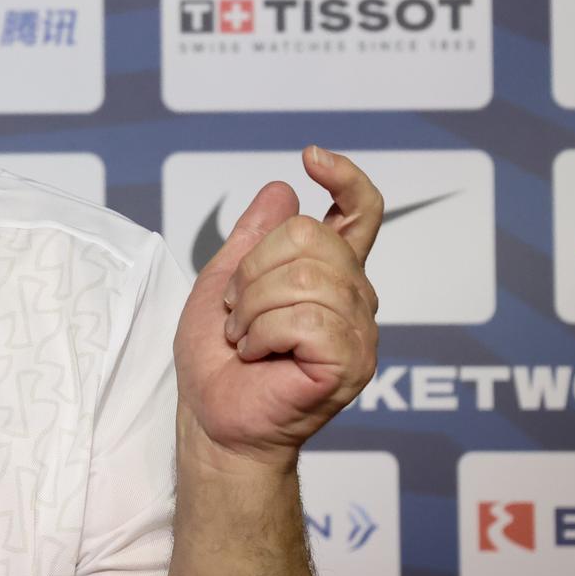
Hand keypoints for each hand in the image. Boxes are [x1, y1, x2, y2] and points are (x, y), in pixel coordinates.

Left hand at [173, 146, 381, 468]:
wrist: (213, 418)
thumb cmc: (217, 360)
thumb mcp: (223, 282)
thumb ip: (253, 237)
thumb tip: (283, 189)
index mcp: (330, 273)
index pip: (361, 212)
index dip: (346, 178)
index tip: (311, 157)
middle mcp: (353, 296)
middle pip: (309, 236)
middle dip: (252, 270)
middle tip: (236, 312)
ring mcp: (359, 330)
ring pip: (303, 277)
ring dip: (251, 308)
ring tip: (245, 339)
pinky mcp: (352, 362)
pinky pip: (304, 317)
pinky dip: (262, 333)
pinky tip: (258, 356)